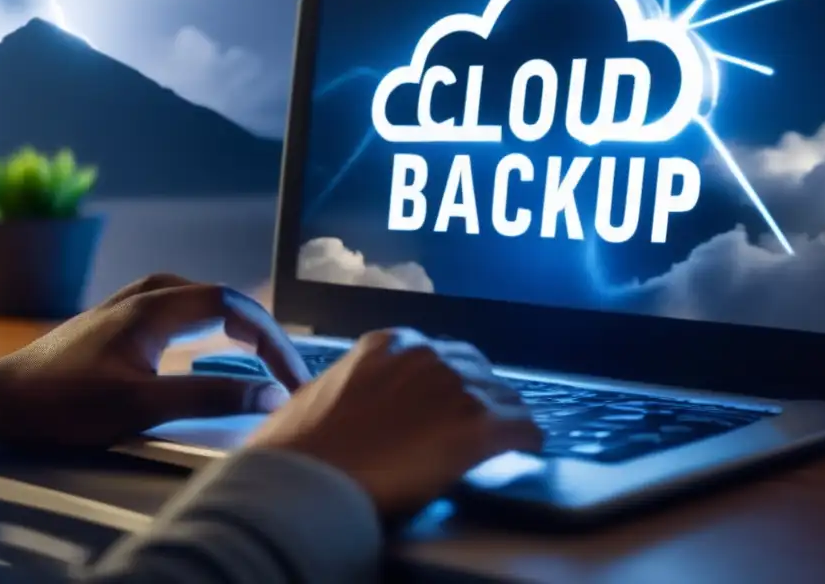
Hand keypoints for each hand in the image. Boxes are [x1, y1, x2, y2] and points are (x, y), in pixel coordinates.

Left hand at [0, 274, 310, 448]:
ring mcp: (134, 302)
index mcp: (156, 307)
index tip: (289, 375)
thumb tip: (268, 396)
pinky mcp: (123, 317)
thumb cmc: (62, 403)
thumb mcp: (140, 405)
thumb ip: (208, 398)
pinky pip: (186, 307)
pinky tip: (214, 343)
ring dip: (239, 325)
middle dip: (263, 333)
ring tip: (262, 354)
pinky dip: (215, 325)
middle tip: (285, 369)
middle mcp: (148, 295)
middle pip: (225, 298)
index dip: (272, 339)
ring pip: (206, 299)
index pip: (235, 307)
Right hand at [248, 328, 542, 520]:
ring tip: (504, 443)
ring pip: (506, 397)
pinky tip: (527, 451)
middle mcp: (429, 356)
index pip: (444, 355)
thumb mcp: (324, 395)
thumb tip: (369, 410)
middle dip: (480, 397)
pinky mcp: (477, 424)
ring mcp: (456, 387)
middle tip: (476, 426)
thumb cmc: (297, 450)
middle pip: (480, 370)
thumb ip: (359, 389)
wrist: (303, 480)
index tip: (450, 405)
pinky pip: (522, 428)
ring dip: (503, 419)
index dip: (451, 384)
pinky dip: (526, 441)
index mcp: (391, 344)